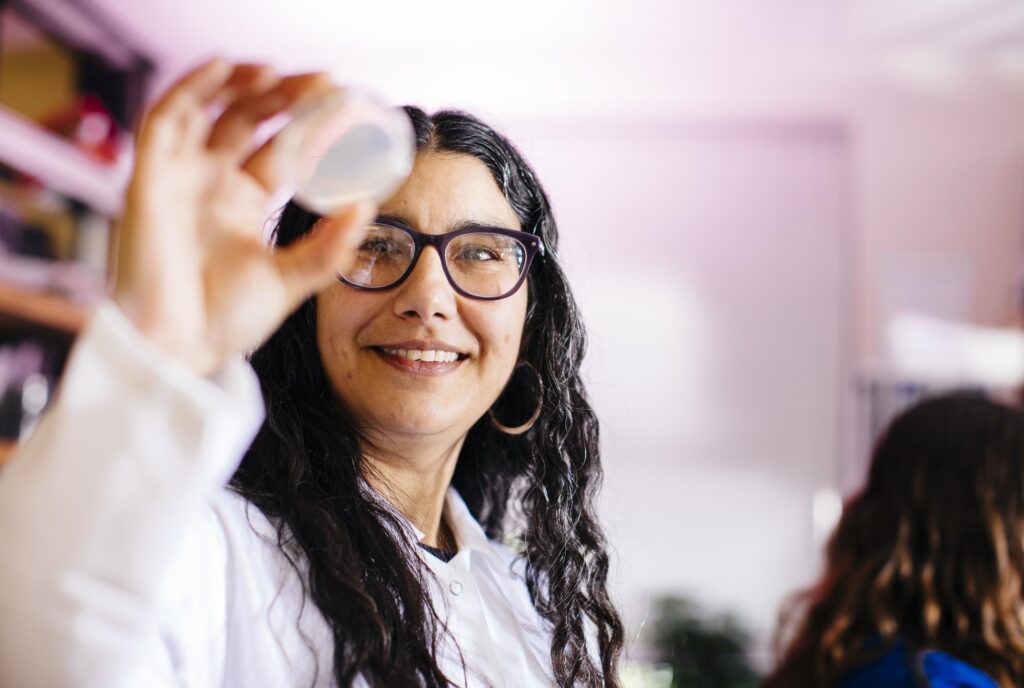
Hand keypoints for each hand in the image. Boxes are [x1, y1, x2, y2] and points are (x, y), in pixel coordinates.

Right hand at [113, 58, 375, 375]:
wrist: (180, 349)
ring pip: (208, 110)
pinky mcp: (149, 179)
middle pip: (249, 120)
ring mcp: (181, 178)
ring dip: (241, 83)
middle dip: (284, 96)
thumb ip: (330, 245)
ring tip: (278, 71)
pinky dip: (191, 88)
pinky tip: (225, 68)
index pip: (281, 147)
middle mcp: (212, 184)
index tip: (343, 104)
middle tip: (322, 82)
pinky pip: (165, 120)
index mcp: (244, 202)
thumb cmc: (225, 320)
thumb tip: (367, 207)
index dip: (309, 124)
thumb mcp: (293, 277)